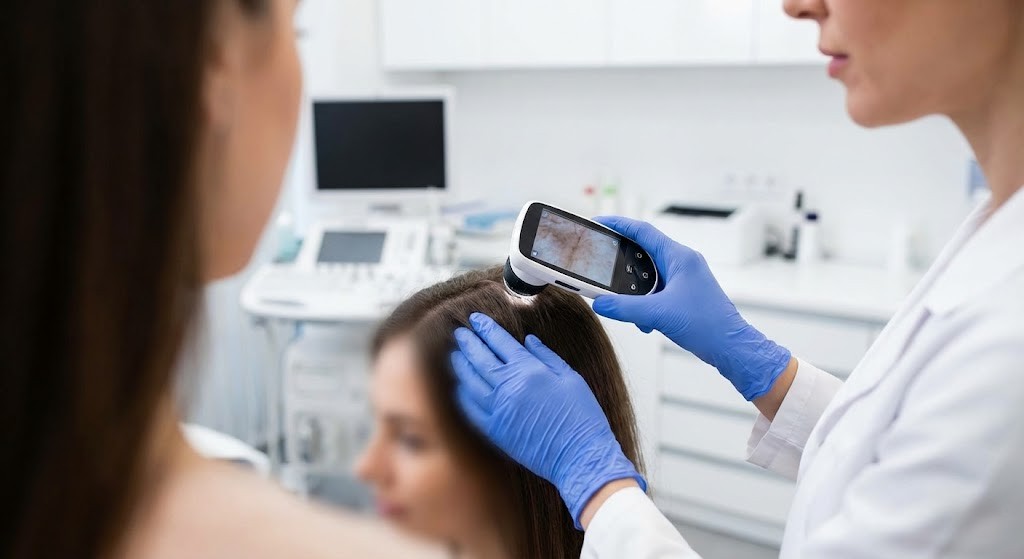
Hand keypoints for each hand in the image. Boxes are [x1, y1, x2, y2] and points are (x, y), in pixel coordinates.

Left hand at [451, 313, 645, 529]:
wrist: (579, 455)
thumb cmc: (581, 416)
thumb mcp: (570, 378)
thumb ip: (546, 356)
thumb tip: (528, 341)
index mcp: (530, 371)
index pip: (500, 342)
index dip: (485, 329)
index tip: (476, 320)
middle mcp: (510, 388)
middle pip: (479, 359)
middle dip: (468, 343)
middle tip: (460, 333)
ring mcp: (499, 410)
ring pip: (470, 382)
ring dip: (461, 366)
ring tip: (456, 355)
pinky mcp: (496, 431)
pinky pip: (471, 409)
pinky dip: (463, 395)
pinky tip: (460, 387)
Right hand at [591, 216, 790, 400]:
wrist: (731, 347)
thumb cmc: (707, 325)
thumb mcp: (659, 314)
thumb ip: (625, 308)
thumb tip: (600, 303)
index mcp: (680, 257)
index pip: (643, 231)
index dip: (618, 224)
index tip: (598, 222)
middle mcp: (683, 263)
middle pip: (643, 252)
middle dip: (621, 262)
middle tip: (601, 264)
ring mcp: (684, 279)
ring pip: (648, 276)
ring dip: (633, 290)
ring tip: (622, 302)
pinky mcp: (684, 295)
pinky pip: (656, 292)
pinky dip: (645, 304)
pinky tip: (644, 322)